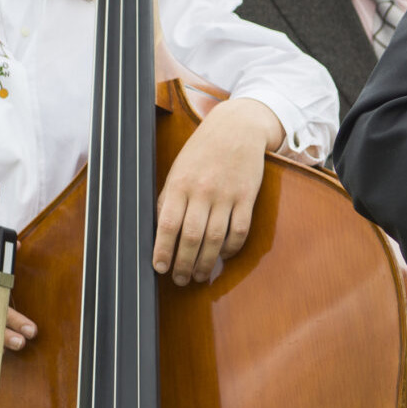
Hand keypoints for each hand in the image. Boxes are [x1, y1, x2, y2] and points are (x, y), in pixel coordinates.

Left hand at [154, 98, 283, 284]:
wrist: (237, 127)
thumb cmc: (203, 150)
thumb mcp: (178, 169)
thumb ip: (169, 198)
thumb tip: (159, 231)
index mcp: (180, 184)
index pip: (167, 224)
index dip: (162, 250)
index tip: (160, 268)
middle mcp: (202, 191)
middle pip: (192, 237)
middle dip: (184, 264)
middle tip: (180, 280)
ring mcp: (226, 194)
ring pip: (215, 239)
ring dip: (206, 263)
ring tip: (199, 276)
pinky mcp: (247, 197)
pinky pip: (239, 230)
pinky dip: (230, 248)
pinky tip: (223, 255)